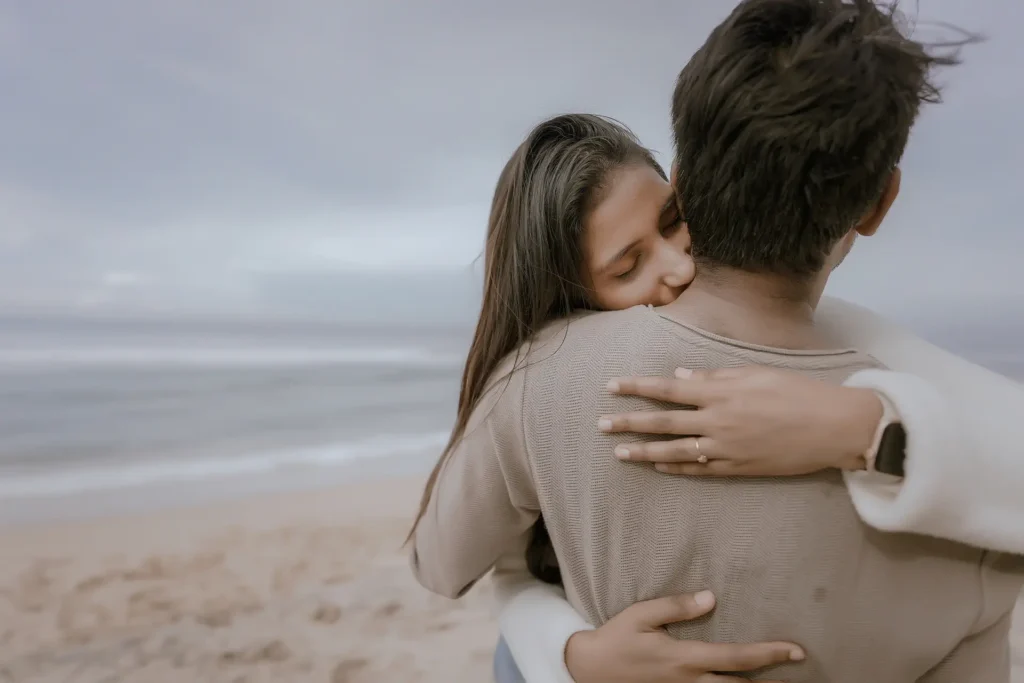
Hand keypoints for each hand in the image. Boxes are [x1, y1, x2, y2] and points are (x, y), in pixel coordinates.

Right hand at [564, 591, 803, 682]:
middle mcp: (689, 681)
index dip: (769, 654)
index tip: (796, 650)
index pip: (736, 657)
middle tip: (801, 675)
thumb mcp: (641, 615)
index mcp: (684, 658)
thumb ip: (676, 606)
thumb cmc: (616, 638)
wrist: (588, 670)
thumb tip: (711, 598)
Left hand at [598, 365, 882, 475]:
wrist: (834, 428)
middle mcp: (718, 421)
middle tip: (601, 425)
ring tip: (620, 452)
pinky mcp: (738, 468)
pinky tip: (658, 467)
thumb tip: (680, 376)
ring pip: (675, 451)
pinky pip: (699, 470)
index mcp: (721, 392)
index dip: (637, 388)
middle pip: (663, 422)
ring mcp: (726, 448)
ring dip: (645, 452)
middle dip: (629, 423)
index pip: (667, 388)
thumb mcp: (756, 375)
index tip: (611, 386)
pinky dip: (676, 468)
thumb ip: (715, 376)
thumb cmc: (798, 392)